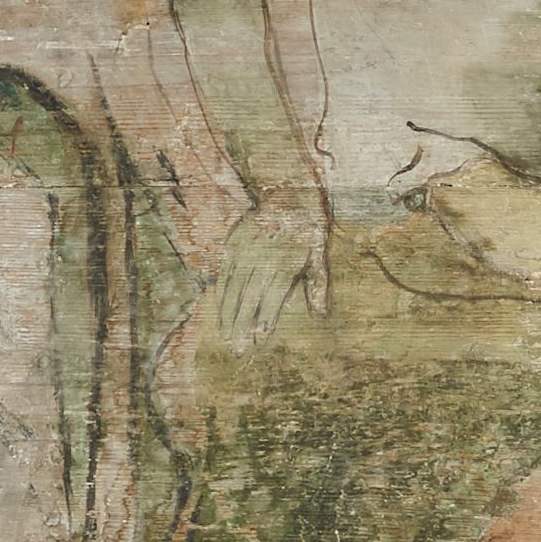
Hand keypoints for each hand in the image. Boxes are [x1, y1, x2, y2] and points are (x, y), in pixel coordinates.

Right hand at [213, 192, 329, 350]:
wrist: (288, 191)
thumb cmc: (308, 229)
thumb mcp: (319, 253)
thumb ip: (317, 285)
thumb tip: (320, 315)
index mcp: (286, 260)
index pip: (272, 295)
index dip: (265, 318)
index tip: (259, 340)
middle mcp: (263, 256)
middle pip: (249, 296)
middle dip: (242, 324)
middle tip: (237, 349)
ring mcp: (245, 249)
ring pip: (233, 288)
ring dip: (228, 314)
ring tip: (226, 337)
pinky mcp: (233, 244)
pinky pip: (223, 273)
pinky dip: (220, 294)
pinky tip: (220, 312)